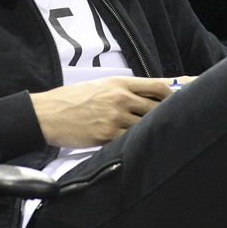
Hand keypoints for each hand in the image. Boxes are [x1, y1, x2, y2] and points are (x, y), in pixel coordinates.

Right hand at [30, 76, 175, 147]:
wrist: (48, 114)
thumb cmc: (71, 99)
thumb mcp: (99, 85)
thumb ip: (122, 89)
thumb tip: (145, 96)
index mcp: (119, 83)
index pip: (156, 86)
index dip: (171, 95)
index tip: (178, 101)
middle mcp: (120, 98)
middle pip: (155, 107)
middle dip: (163, 115)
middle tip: (168, 122)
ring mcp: (115, 117)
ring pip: (145, 125)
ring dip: (148, 131)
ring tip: (152, 136)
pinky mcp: (107, 135)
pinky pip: (130, 140)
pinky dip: (135, 142)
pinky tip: (135, 144)